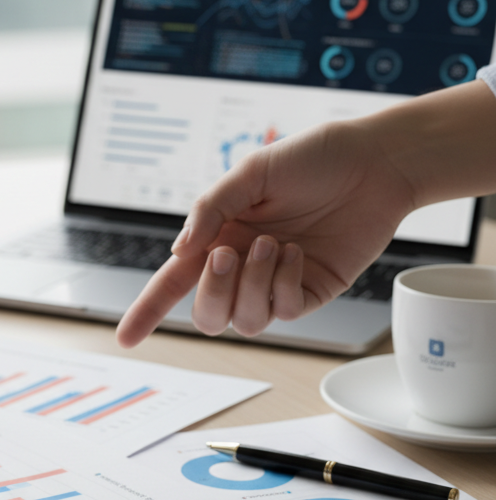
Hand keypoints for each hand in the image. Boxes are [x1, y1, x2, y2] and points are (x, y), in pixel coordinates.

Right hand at [116, 116, 415, 344]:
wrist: (374, 162)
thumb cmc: (312, 159)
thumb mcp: (251, 173)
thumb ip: (210, 209)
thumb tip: (179, 251)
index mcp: (217, 237)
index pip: (172, 283)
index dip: (146, 313)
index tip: (124, 340)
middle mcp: (241, 266)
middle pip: (207, 314)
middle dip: (213, 291)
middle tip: (229, 252)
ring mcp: (275, 283)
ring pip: (245, 320)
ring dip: (252, 284)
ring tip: (274, 244)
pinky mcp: (311, 293)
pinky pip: (283, 312)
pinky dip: (284, 284)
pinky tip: (297, 254)